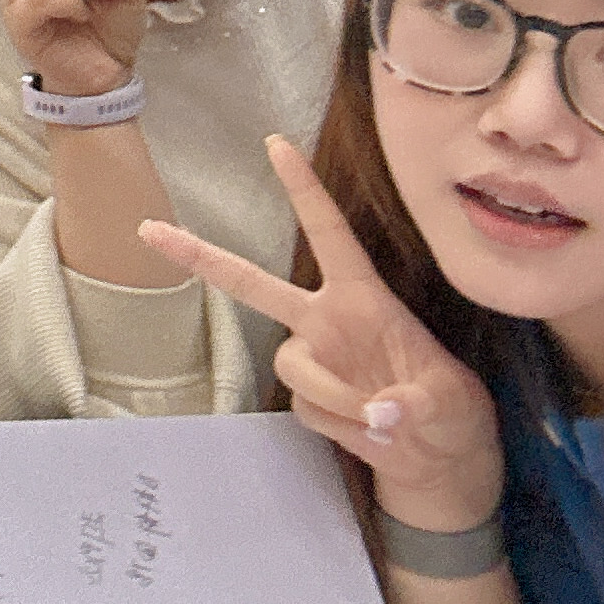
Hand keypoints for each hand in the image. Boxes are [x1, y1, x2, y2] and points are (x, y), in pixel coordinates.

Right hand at [142, 137, 504, 530]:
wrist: (439, 460)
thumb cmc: (452, 413)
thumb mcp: (453, 404)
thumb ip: (418, 404)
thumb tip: (380, 414)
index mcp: (364, 298)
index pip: (330, 233)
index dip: (304, 189)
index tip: (276, 144)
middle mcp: (327, 320)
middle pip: (254, 284)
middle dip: (202, 257)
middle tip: (150, 230)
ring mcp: (314, 359)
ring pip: (294, 368)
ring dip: (336, 397)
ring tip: (383, 423)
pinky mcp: (309, 398)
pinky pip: (306, 409)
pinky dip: (341, 426)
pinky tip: (371, 433)